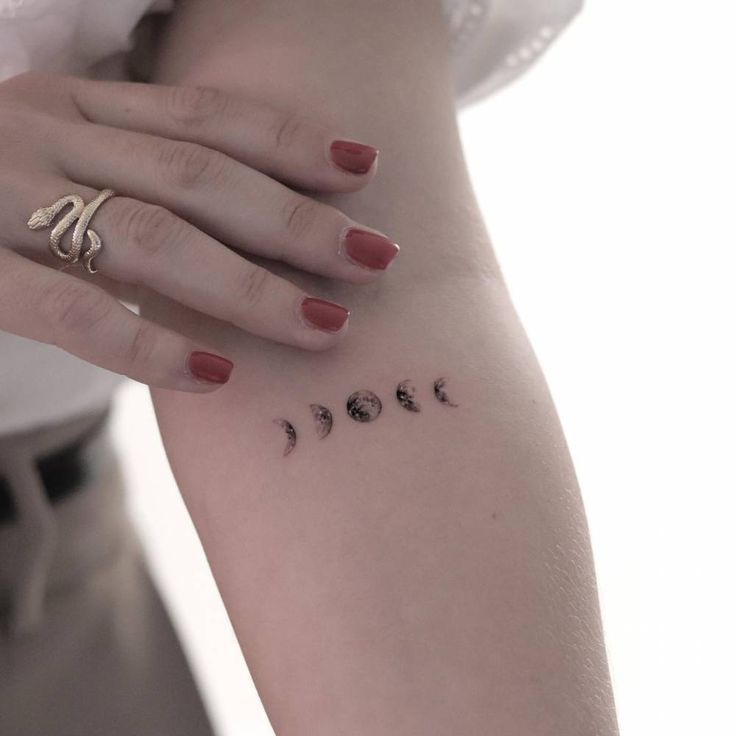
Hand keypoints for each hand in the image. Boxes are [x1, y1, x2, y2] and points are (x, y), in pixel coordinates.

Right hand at [0, 71, 399, 389]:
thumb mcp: (48, 155)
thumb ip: (123, 168)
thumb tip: (227, 219)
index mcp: (71, 109)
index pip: (206, 118)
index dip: (290, 141)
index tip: (365, 169)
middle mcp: (43, 136)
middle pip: (201, 178)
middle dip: (296, 222)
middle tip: (378, 258)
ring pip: (150, 235)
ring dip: (248, 286)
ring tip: (328, 325)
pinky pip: (62, 307)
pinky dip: (142, 343)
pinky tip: (214, 376)